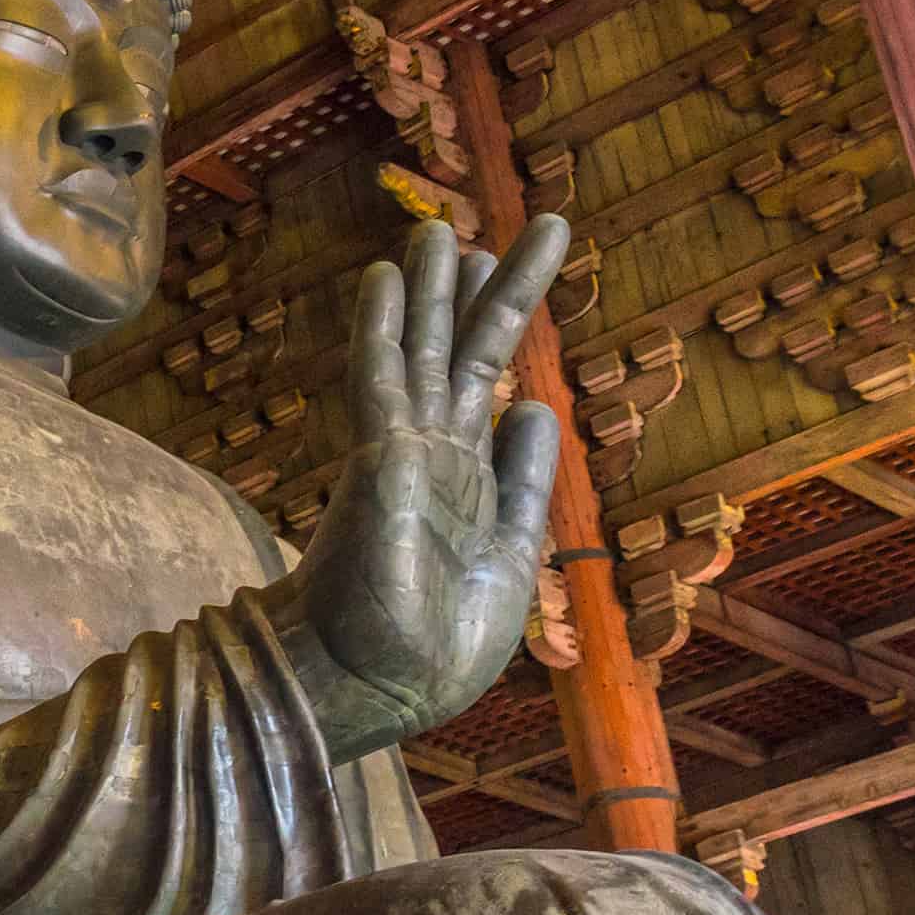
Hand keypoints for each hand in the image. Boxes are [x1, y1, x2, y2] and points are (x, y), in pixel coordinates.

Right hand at [262, 215, 565, 759]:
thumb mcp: (511, 555)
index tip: (509, 281)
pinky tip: (386, 275)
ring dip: (434, 290)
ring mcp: (403, 454)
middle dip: (479, 293)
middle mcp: (433, 457)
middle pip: (459, 356)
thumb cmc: (439, 646)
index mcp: (468, 482)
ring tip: (440, 228)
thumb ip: (525, 483)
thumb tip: (535, 408)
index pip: (488, 390)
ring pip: (423, 353)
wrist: (383, 686)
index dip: (503, 337)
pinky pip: (381, 378)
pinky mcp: (379, 459)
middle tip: (485, 231)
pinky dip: (384, 325)